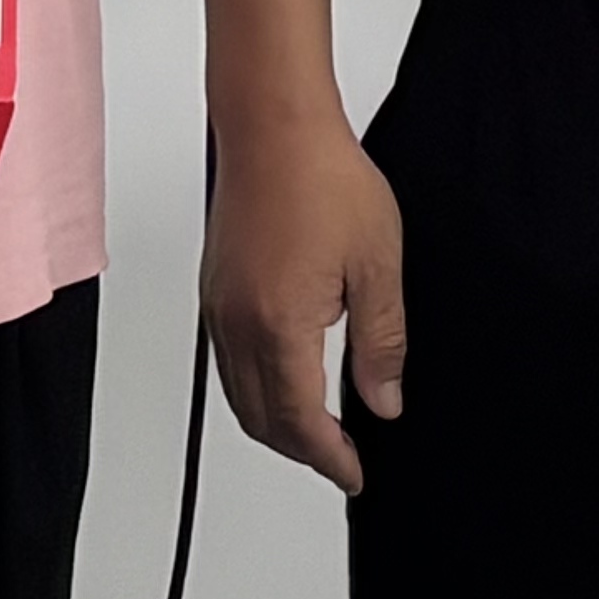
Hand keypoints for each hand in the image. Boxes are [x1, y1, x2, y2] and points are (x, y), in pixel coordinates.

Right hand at [204, 120, 409, 492]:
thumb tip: (383, 402)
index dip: (329, 458)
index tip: (354, 474)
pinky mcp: (214, 288)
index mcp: (280, 326)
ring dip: (276, 423)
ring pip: (239, 395)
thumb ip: (381, 343)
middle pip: (261, 420)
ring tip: (318, 430)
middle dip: (301, 451)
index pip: (300, 422)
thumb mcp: (378, 265)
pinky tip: (286, 377)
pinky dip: (256, 388)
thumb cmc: (323, 177)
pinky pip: (228, 362)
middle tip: (340, 460)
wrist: (274, 124)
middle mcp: (238, 325)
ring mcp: (219, 307)